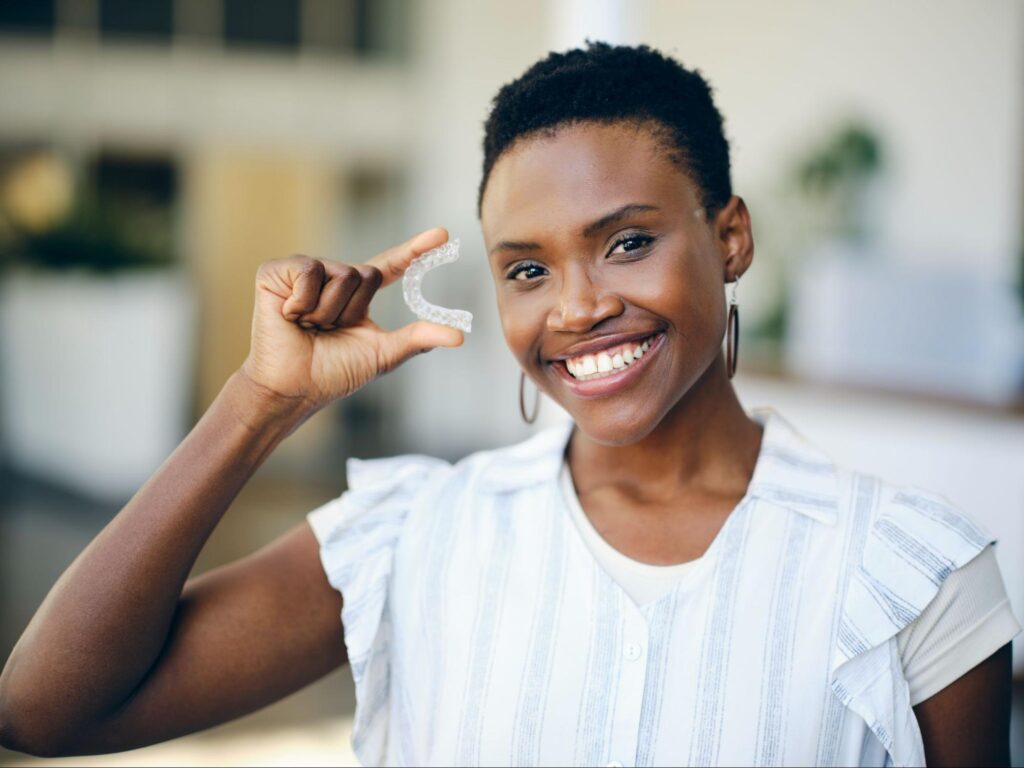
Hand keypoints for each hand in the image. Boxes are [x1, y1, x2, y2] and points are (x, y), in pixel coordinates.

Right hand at [240, 227, 463, 411]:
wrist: (291, 387)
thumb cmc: (332, 374)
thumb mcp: (382, 354)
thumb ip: (418, 338)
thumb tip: (459, 335)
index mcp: (357, 295)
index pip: (392, 266)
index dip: (416, 250)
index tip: (444, 235)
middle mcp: (333, 277)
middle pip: (367, 274)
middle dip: (352, 310)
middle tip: (328, 332)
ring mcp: (305, 272)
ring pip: (341, 274)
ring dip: (327, 312)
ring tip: (307, 327)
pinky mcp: (277, 272)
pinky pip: (309, 271)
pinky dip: (302, 302)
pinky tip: (289, 315)